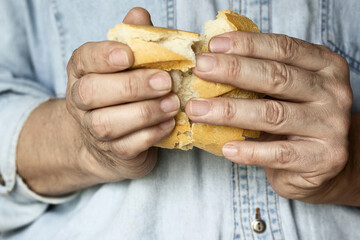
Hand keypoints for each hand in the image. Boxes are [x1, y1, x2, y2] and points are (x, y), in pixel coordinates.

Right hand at [66, 8, 178, 180]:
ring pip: (107, 123)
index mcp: (82, 72)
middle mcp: (81, 101)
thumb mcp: (125, 64)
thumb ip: (132, 39)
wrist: (108, 139)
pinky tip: (169, 124)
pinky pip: (127, 146)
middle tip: (165, 81)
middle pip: (92, 93)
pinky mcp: (114, 152)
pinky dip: (151, 135)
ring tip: (173, 103)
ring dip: (144, 112)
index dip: (104, 56)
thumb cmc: (121, 92)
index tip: (129, 55)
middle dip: (131, 86)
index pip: (84, 60)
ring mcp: (94, 130)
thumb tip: (139, 15)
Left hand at [186, 32, 352, 202]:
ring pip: (273, 114)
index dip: (247, 45)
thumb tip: (213, 62)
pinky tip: (226, 148)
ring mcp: (331, 126)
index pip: (283, 48)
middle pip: (277, 77)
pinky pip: (279, 153)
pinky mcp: (324, 158)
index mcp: (325, 66)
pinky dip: (249, 151)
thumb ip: (262, 76)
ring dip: (229, 111)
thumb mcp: (286, 92)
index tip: (213, 46)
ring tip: (197, 110)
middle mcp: (333, 92)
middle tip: (200, 70)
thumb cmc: (295, 121)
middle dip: (233, 71)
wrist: (323, 163)